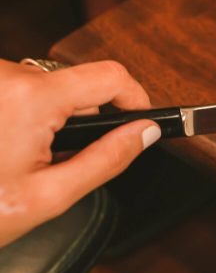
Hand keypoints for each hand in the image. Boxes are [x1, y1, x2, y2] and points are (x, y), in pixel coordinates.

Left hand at [0, 60, 158, 246]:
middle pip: (76, 85)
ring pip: (46, 89)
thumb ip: (107, 160)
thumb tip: (145, 134)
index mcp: (32, 99)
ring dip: (49, 121)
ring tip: (21, 164)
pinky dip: (23, 117)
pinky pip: (17, 91)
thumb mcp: (49, 196)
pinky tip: (4, 152)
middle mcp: (7, 76)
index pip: (110, 76)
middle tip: (62, 164)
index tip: (143, 120)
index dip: (135, 98)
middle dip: (82, 121)